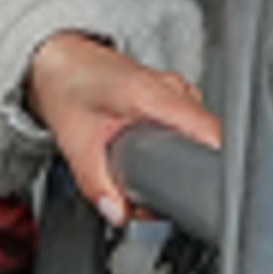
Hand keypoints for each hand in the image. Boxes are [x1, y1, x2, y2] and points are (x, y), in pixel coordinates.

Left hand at [22, 31, 220, 227]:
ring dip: (183, 157)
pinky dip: (177, 143)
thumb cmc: (64, 86)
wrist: (58, 60)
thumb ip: (95, 183)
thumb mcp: (75, 143)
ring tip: (152, 172)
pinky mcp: (171, 93)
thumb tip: (116, 213)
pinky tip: (154, 152)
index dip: (214, 162)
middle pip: (207, 137)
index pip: (208, 130)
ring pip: (200, 131)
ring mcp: (174, 88)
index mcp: (150, 94)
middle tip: (155, 192)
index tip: (202, 188)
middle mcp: (170, 87)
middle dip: (188, 171)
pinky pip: (190, 122)